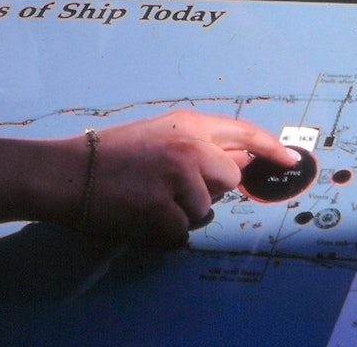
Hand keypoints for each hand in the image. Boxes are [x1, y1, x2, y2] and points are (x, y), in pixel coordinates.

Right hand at [82, 112, 297, 244]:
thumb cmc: (112, 154)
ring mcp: (176, 176)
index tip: (290, 158)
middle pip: (230, 180)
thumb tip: (241, 162)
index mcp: (189, 124)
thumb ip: (201, 144)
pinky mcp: (160, 205)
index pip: (245, 134)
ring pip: (205, 209)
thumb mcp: (161, 133)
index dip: (271, 148)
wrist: (66, 172)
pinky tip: (142, 215)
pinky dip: (163, 232)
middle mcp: (189, 147)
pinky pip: (181, 231)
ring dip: (182, 211)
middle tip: (171, 185)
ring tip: (150, 197)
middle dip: (208, 189)